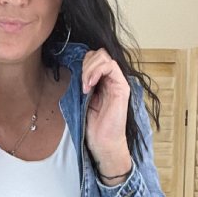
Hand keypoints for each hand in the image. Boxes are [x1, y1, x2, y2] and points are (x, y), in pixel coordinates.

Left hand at [81, 48, 132, 180]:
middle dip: (85, 64)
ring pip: (104, 57)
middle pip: (98, 54)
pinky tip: (89, 85)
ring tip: (85, 86)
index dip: (83, 63)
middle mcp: (111, 79)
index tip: (76, 81)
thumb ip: (82, 82)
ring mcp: (118, 82)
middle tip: (81, 83)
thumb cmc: (92, 125)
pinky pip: (111, 66)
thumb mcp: (82, 97)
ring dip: (89, 68)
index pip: (93, 58)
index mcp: (102, 81)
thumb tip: (74, 66)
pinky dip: (96, 71)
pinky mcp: (122, 87)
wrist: (102, 142)